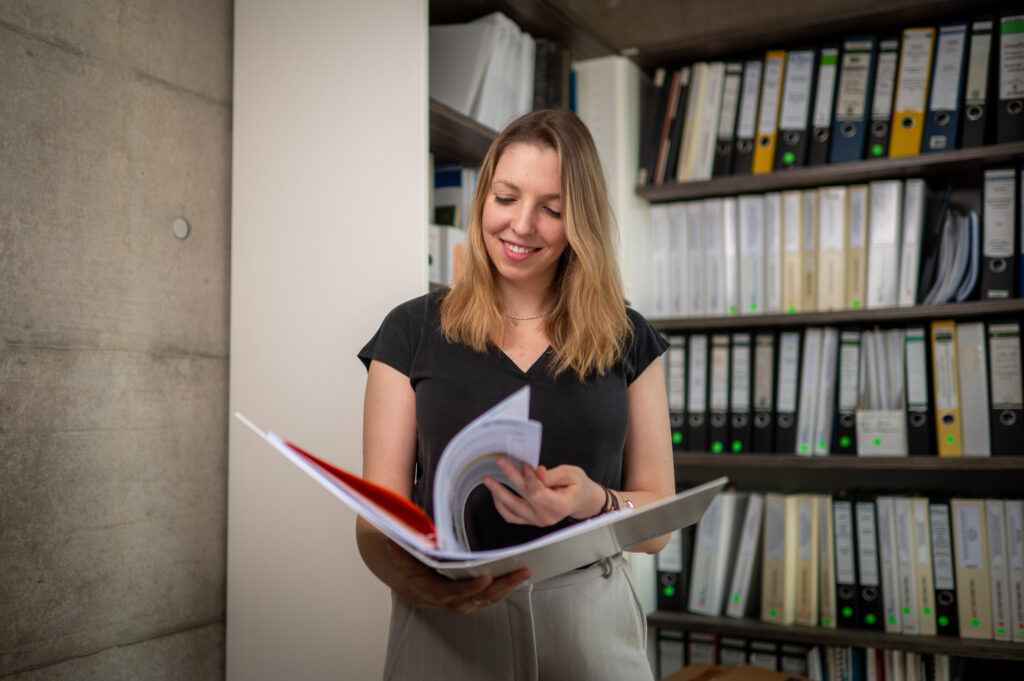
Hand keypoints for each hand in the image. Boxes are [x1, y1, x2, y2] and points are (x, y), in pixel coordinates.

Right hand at [386, 539, 529, 613]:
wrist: (411, 582)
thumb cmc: (409, 564)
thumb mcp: (400, 553)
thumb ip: (401, 545)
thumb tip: (399, 535)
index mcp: (432, 590)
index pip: (453, 592)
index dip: (469, 588)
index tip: (485, 578)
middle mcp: (450, 600)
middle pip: (478, 598)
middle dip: (500, 586)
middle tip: (519, 572)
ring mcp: (463, 601)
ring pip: (488, 599)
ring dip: (507, 587)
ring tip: (524, 571)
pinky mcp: (472, 598)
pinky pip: (490, 596)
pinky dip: (505, 587)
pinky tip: (518, 575)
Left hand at [481, 458, 604, 526]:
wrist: (581, 500)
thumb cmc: (578, 486)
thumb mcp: (571, 474)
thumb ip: (552, 475)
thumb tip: (537, 472)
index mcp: (560, 506)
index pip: (537, 492)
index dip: (529, 477)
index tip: (524, 463)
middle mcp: (547, 517)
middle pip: (522, 497)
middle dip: (509, 477)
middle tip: (499, 462)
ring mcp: (537, 521)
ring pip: (512, 508)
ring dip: (498, 493)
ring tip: (488, 480)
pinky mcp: (530, 521)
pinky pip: (511, 516)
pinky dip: (501, 506)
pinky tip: (496, 494)